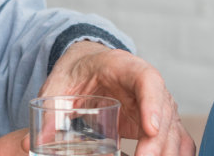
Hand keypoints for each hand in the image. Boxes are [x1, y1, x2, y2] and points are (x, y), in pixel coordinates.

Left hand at [36, 41, 195, 155]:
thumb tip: (36, 140)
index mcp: (125, 66)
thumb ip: (51, 108)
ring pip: (174, 130)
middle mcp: (149, 85)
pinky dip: (175, 154)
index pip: (148, 80)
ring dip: (165, 152)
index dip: (152, 103)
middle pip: (165, 111)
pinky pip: (177, 139)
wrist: (89, 65)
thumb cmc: (78, 71)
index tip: (149, 128)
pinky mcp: (160, 122)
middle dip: (157, 142)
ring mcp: (158, 104)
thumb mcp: (59, 83)